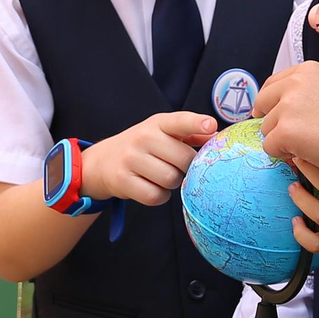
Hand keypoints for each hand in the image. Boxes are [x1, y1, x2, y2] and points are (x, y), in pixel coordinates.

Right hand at [83, 111, 216, 205]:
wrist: (102, 162)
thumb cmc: (143, 147)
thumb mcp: (163, 133)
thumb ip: (191, 133)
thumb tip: (216, 135)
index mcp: (157, 123)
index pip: (180, 121)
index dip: (197, 123)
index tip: (211, 125)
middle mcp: (143, 137)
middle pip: (183, 159)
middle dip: (186, 167)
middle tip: (176, 166)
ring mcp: (131, 158)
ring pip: (171, 179)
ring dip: (172, 183)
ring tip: (161, 176)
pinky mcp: (123, 180)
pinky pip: (155, 195)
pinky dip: (159, 196)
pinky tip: (152, 187)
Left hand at [255, 62, 318, 176]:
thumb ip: (305, 94)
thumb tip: (281, 107)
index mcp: (306, 71)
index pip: (272, 83)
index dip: (271, 101)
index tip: (272, 112)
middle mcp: (294, 83)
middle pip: (263, 103)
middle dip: (271, 120)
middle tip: (287, 135)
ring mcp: (287, 107)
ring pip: (266, 128)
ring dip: (282, 140)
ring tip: (310, 144)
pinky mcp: (283, 131)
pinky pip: (269, 147)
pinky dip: (283, 155)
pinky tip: (306, 153)